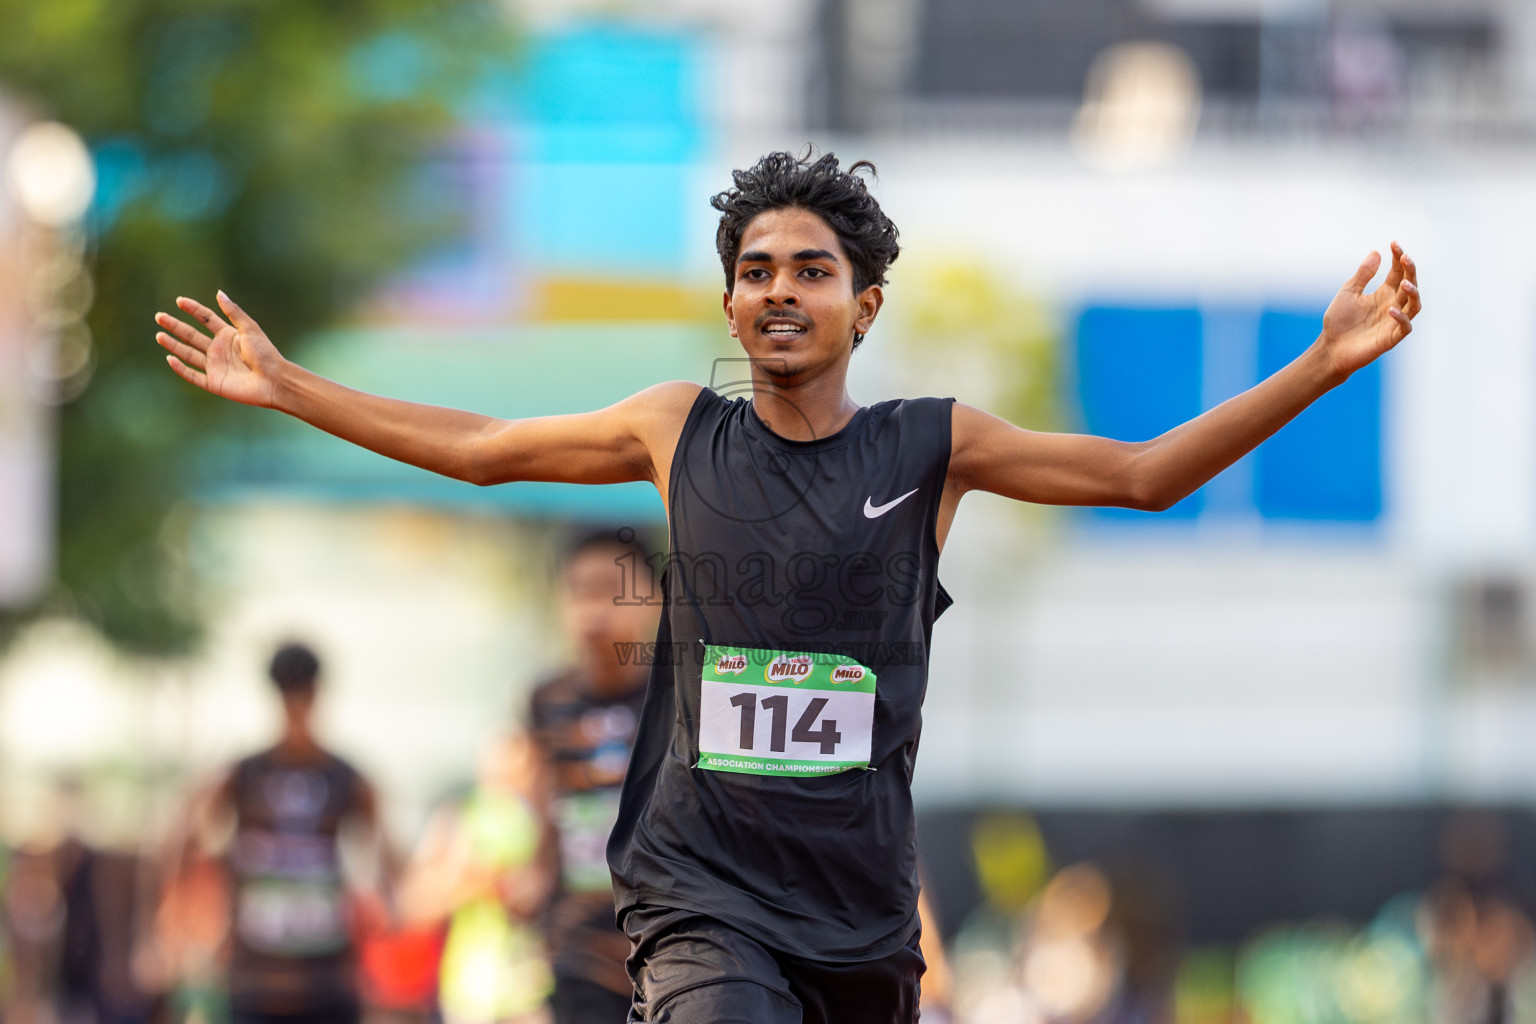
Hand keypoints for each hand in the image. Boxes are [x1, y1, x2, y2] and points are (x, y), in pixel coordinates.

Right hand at [155, 292, 284, 407]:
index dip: (193, 310)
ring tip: (159, 334)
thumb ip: (233, 312)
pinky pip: (193, 375)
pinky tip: (170, 358)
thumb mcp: (249, 329)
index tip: (180, 301)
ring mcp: (215, 366)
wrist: (274, 381)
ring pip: (189, 354)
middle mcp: (219, 350)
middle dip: (175, 326)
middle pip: (192, 335)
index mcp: (228, 335)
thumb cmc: (266, 354)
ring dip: (173, 345)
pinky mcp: (214, 383)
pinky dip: (181, 369)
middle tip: (159, 316)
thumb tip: (219, 293)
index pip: (206, 320)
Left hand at [1320, 242, 1420, 378]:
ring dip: (1412, 292)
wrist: (1330, 348)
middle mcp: (1393, 304)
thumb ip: (1363, 274)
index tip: (1394, 243)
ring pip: (1414, 304)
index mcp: (1384, 293)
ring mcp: (1394, 321)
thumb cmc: (1339, 321)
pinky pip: (1405, 327)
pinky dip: (1401, 318)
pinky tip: (1391, 309)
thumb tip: (1376, 252)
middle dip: (1410, 270)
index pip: (1398, 272)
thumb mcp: (1349, 292)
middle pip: (1410, 284)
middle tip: (1405, 257)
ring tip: (1404, 281)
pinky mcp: (1391, 338)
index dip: (1398, 257)